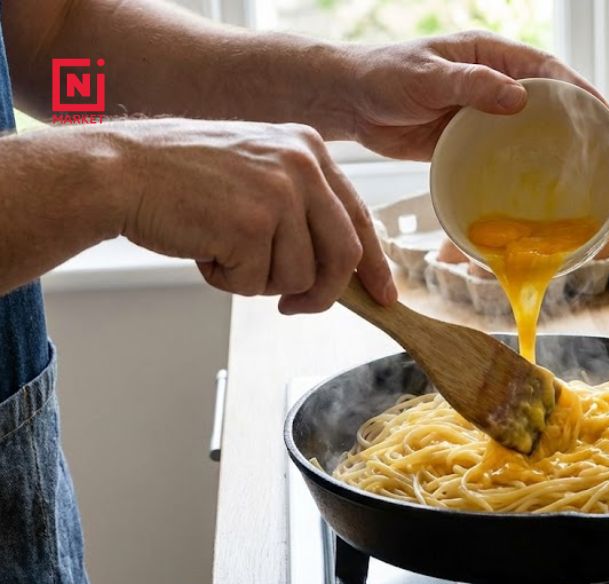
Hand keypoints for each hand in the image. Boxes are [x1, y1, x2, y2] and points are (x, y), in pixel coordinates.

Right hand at [115, 119, 394, 312]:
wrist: (121, 171)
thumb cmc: (181, 177)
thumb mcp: (258, 171)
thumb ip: (302, 206)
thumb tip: (341, 266)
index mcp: (309, 148)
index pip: (359, 216)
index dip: (374, 264)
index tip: (384, 295)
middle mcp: (303, 165)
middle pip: (344, 256)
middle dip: (321, 293)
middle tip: (294, 306)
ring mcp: (280, 193)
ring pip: (300, 276)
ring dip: (259, 281)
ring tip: (223, 248)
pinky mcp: (252, 225)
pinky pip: (256, 283)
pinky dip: (228, 281)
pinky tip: (205, 249)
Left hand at [341, 31, 604, 159]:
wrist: (348, 102)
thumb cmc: (384, 76)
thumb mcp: (428, 77)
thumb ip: (472, 86)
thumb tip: (521, 98)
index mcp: (487, 56)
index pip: (544, 68)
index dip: (576, 88)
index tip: (601, 110)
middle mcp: (490, 83)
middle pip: (542, 101)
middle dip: (571, 120)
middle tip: (599, 147)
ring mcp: (479, 114)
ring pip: (523, 130)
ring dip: (545, 148)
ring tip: (574, 172)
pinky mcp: (465, 141)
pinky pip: (497, 154)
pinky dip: (514, 167)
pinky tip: (530, 187)